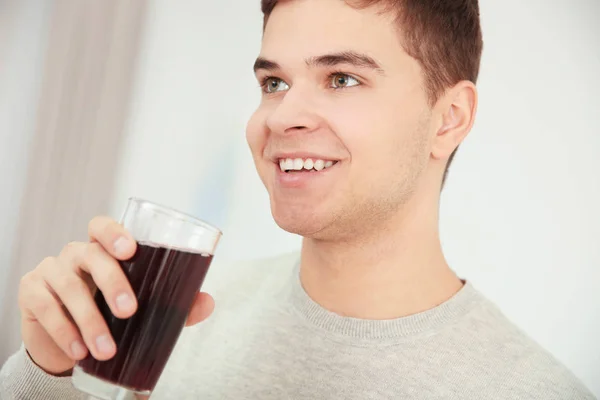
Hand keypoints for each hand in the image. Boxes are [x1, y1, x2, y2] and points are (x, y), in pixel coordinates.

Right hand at [18, 216, 214, 374]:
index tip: (130, 250)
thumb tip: (207, 302)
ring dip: (89, 319)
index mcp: (103, 249)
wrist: (69, 340)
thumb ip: (174, 303)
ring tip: (106, 348)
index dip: (114, 233)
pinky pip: (46, 308)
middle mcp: (76, 253)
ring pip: (69, 286)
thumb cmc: (110, 311)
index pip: (102, 226)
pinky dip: (64, 331)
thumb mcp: (142, 305)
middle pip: (91, 255)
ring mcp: (51, 269)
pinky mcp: (31, 291)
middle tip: (129, 310)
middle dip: (112, 282)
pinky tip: (78, 350)